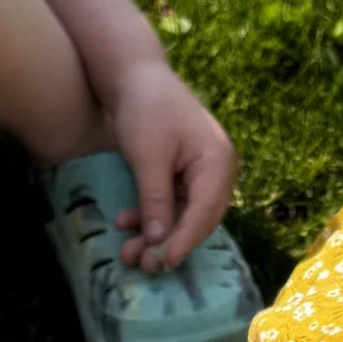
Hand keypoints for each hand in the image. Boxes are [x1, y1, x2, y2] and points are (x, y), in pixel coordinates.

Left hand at [105, 59, 237, 270]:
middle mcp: (216, 171)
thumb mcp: (148, 157)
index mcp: (217, 162)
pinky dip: (149, 215)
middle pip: (197, 218)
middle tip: (142, 265)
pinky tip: (125, 222)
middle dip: (168, 243)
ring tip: (127, 251)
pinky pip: (171, 204)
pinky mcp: (182, 174)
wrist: (134, 76)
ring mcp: (200, 173)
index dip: (185, 241)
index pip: (206, 212)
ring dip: (155, 234)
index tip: (164, 263)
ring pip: (181, 215)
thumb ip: (156, 200)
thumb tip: (160, 243)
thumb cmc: (145, 109)